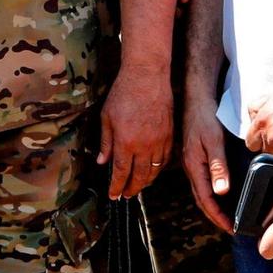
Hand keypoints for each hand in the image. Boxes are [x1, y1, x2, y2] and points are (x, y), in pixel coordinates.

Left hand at [98, 62, 172, 199]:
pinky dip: (158, 168)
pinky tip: (152, 170)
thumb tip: (102, 162)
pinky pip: (165, 159)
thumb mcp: (107, 117)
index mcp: (126, 142)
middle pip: (139, 176)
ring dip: (146, 181)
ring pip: (154, 170)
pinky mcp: (169, 135)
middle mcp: (144, 146)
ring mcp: (159, 141)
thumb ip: (106, 142)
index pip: (121, 172)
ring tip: (138, 186)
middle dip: (132, 189)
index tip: (114, 196)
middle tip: (126, 195)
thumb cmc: (124, 94)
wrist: (147, 77)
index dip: (117, 187)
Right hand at [180, 101, 234, 234]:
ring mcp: (191, 163)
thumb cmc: (204, 117)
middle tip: (230, 228)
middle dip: (215, 216)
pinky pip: (201, 182)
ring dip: (212, 207)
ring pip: (200, 192)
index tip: (231, 228)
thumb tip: (221, 192)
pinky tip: (219, 194)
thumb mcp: (214, 141)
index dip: (218, 216)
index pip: (206, 199)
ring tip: (226, 216)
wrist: (196, 99)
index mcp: (193, 166)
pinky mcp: (194, 157)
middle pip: (201, 199)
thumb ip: (218, 167)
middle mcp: (190, 167)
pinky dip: (210, 194)